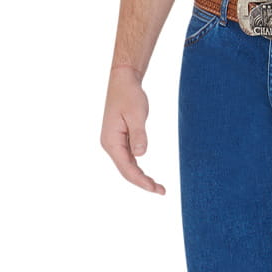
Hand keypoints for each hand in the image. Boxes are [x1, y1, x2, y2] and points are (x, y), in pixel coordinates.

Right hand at [102, 65, 165, 193]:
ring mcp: (114, 142)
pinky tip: (147, 175)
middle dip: (142, 182)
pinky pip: (128, 158)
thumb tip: (141, 155)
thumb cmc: (129, 95)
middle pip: (126, 170)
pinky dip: (138, 168)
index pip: (126, 168)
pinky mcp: (120, 139)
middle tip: (161, 191)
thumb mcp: (136, 115)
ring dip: (141, 177)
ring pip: (127, 166)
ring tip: (157, 187)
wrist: (123, 81)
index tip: (154, 188)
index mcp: (111, 141)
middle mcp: (110, 144)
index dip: (141, 180)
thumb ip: (139, 135)